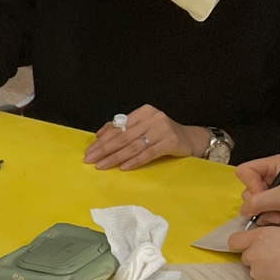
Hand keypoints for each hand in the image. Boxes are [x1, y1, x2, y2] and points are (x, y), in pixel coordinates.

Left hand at [84, 106, 205, 170]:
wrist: (190, 139)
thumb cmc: (161, 135)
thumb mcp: (141, 128)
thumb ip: (122, 129)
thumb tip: (99, 135)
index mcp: (143, 112)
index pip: (118, 128)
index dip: (102, 140)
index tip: (89, 152)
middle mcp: (153, 118)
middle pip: (123, 137)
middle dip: (104, 150)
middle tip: (90, 160)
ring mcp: (163, 129)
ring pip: (134, 146)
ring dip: (115, 157)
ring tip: (102, 166)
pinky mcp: (171, 141)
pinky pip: (149, 153)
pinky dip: (135, 161)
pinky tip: (123, 168)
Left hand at [226, 226, 279, 279]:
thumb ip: (276, 240)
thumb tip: (276, 245)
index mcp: (263, 235)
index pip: (235, 240)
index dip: (241, 244)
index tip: (249, 246)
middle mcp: (254, 252)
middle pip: (246, 256)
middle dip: (256, 258)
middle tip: (274, 259)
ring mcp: (256, 271)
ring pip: (254, 270)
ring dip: (264, 270)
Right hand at [237, 156, 279, 231]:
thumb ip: (258, 202)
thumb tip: (244, 210)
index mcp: (273, 166)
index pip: (245, 171)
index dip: (250, 184)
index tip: (263, 195)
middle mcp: (270, 178)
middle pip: (247, 190)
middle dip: (259, 204)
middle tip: (274, 209)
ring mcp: (270, 194)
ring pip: (251, 205)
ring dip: (265, 214)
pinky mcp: (272, 207)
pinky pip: (257, 214)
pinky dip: (268, 219)